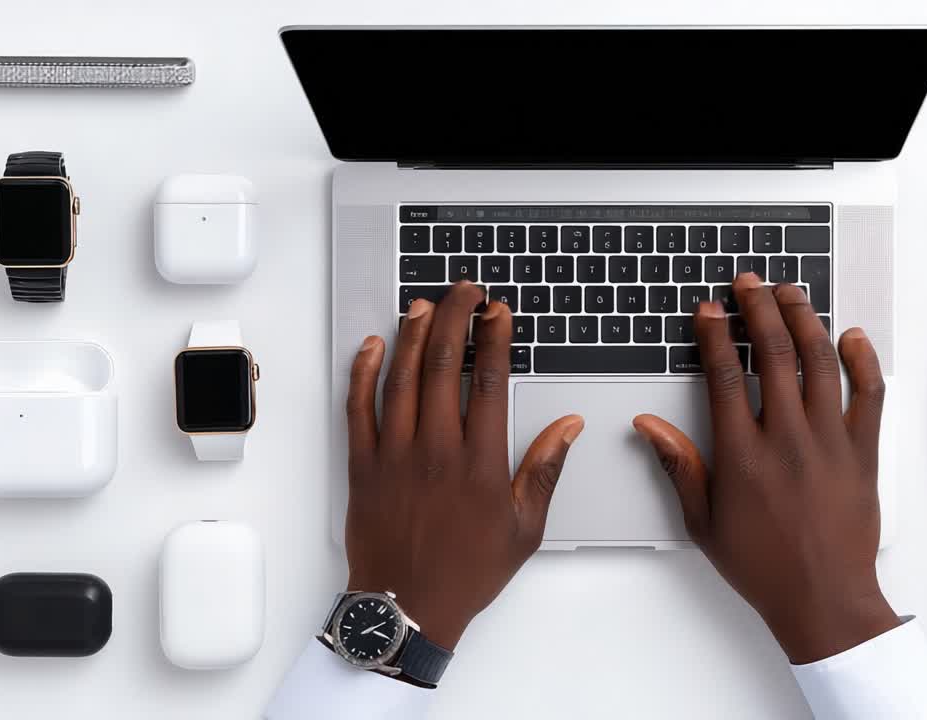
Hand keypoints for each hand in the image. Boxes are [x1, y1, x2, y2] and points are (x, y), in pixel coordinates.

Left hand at [344, 282, 583, 650]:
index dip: (494, 338)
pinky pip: (358, 408)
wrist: (407, 607)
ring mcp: (394, 455)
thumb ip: (545, 470)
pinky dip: (363, 373)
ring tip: (425, 305)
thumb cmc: (467, 571)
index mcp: (480, 463)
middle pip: (444, 365)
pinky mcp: (363, 466)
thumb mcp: (525, 527)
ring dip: (414, 335)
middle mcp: (436, 450)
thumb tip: (568, 427)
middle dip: (455, 317)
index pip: (488, 382)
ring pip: (401, 378)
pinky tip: (372, 347)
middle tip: (465, 292)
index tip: (498, 312)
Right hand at [633, 273, 898, 663]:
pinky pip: (868, 394)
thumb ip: (678, 465)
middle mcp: (787, 439)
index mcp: (743, 455)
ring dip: (804, 319)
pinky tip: (850, 336)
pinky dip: (861, 360)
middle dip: (758, 308)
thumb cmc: (763, 566)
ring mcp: (830, 442)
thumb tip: (649, 426)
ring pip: (819, 362)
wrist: (823, 599)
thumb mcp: (703, 521)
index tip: (710, 310)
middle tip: (749, 285)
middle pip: (772, 353)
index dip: (714, 333)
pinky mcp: (862, 452)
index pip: (724, 374)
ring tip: (790, 293)